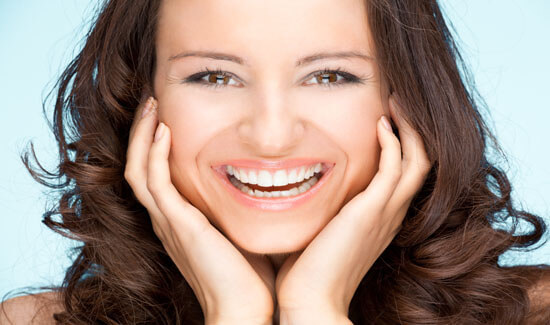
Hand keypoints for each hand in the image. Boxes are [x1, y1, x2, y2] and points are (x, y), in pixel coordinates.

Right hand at [124, 97, 275, 324]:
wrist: (244, 311)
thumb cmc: (250, 276)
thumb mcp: (243, 231)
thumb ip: (244, 208)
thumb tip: (270, 184)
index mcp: (180, 221)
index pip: (156, 175)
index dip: (155, 145)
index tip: (170, 116)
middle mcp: (167, 219)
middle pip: (139, 166)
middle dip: (142, 132)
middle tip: (153, 102)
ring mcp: (168, 222)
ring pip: (138, 169)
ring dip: (141, 134)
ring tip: (152, 105)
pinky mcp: (177, 224)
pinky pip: (154, 181)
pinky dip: (153, 153)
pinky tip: (163, 129)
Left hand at [275, 95, 431, 322]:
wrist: (309, 301)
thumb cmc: (307, 270)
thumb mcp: (320, 232)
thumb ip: (321, 209)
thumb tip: (295, 188)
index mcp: (379, 219)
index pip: (404, 175)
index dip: (403, 145)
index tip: (385, 119)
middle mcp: (390, 214)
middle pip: (420, 163)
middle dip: (413, 130)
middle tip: (398, 102)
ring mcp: (385, 213)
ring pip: (417, 161)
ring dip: (409, 129)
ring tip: (396, 103)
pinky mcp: (372, 211)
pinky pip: (396, 167)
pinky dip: (393, 142)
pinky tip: (380, 123)